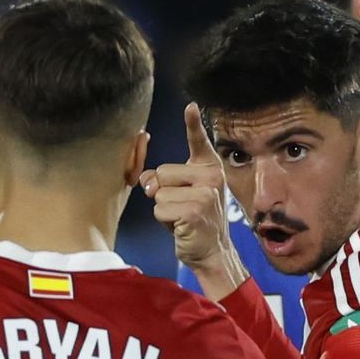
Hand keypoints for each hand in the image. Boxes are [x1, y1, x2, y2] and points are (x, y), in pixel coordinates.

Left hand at [140, 103, 245, 293]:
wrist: (212, 251)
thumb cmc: (194, 221)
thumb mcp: (180, 194)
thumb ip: (163, 180)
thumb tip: (147, 182)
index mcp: (210, 168)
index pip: (199, 142)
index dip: (193, 124)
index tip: (190, 106)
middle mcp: (212, 177)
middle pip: (162, 172)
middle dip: (163, 193)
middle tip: (182, 208)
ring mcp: (205, 194)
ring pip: (159, 193)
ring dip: (164, 210)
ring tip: (182, 218)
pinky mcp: (194, 210)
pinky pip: (160, 209)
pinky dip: (164, 222)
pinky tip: (181, 227)